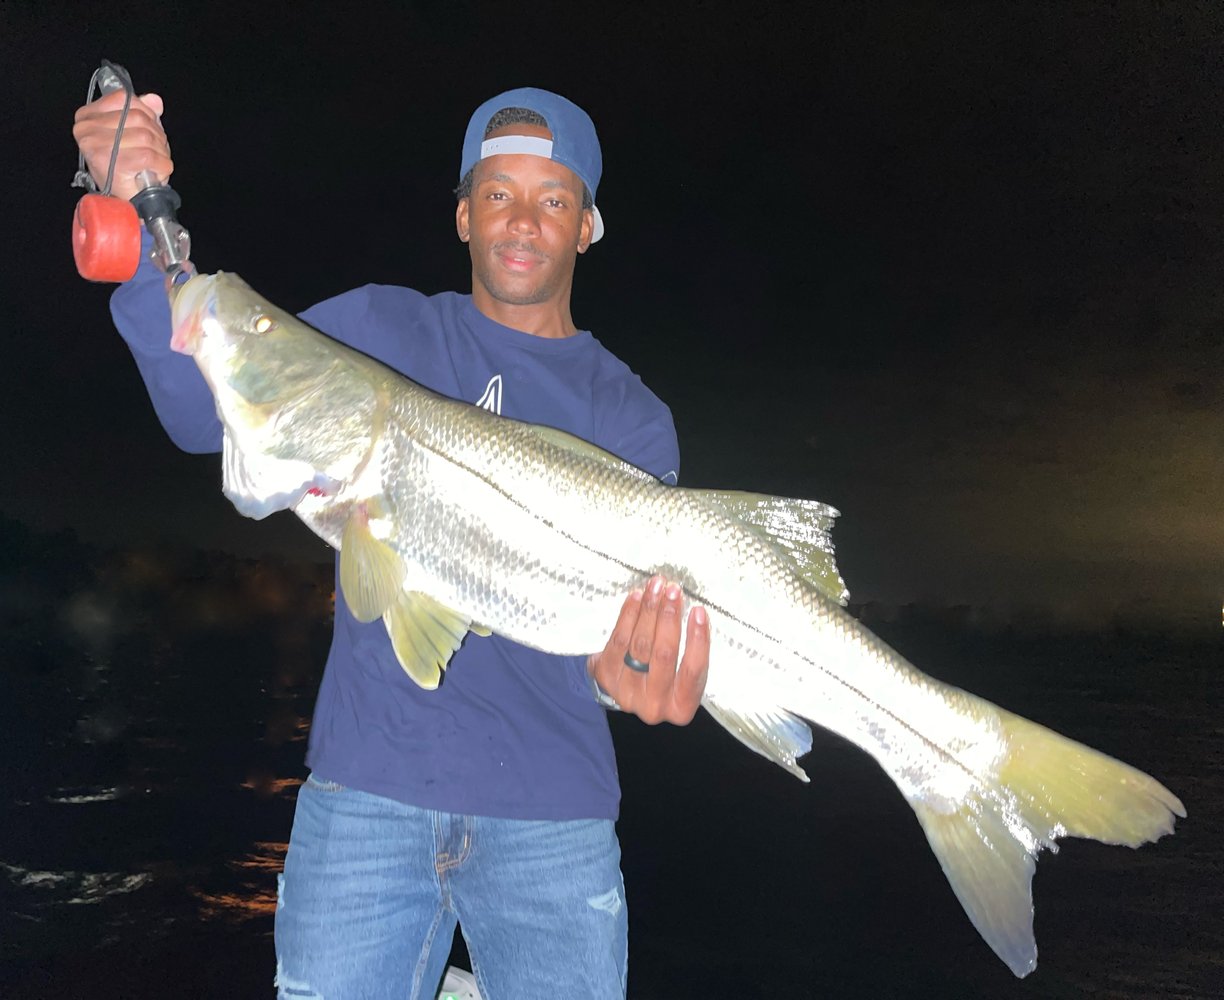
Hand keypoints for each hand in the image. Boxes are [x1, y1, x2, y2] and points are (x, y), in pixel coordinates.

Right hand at [73, 90, 172, 201]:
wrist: (124, 202)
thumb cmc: (123, 169)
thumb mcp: (129, 135)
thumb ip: (139, 112)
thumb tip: (155, 100)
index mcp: (86, 117)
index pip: (124, 99)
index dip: (146, 112)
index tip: (149, 128)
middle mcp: (86, 129)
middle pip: (138, 117)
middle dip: (157, 135)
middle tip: (157, 151)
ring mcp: (97, 146)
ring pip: (146, 136)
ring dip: (161, 151)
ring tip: (157, 162)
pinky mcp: (113, 162)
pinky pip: (149, 156)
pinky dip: (162, 164)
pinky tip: (158, 171)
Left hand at [587, 575, 709, 724]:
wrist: (626, 691)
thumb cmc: (663, 678)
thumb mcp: (681, 676)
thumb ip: (688, 653)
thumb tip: (694, 612)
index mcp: (681, 707)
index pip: (693, 671)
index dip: (697, 639)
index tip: (699, 611)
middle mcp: (654, 705)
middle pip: (664, 654)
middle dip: (669, 617)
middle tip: (673, 591)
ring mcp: (627, 693)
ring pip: (640, 645)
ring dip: (649, 611)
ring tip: (656, 587)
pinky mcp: (606, 677)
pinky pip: (619, 640)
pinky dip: (628, 615)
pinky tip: (637, 598)